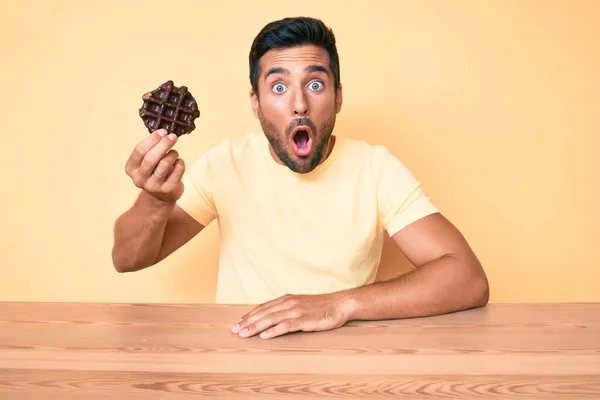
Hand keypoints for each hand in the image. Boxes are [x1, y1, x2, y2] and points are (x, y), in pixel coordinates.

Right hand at [125, 129, 184, 203]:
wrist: (161, 196)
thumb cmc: (154, 172)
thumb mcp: (147, 161)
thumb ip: (151, 148)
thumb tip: (164, 132)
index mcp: (131, 168)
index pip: (140, 150)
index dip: (152, 139)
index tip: (163, 131)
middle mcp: (140, 178)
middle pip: (151, 158)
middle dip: (164, 144)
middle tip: (173, 137)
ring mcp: (153, 186)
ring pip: (165, 164)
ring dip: (172, 154)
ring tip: (174, 153)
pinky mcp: (168, 189)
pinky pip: (177, 171)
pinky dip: (180, 163)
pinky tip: (178, 162)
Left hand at [231, 293, 353, 339]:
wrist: (340, 304)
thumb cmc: (321, 306)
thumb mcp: (301, 304)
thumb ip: (288, 309)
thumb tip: (274, 316)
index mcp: (287, 299)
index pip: (264, 307)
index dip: (250, 315)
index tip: (239, 322)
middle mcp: (289, 303)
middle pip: (264, 313)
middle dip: (248, 322)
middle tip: (235, 330)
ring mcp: (296, 311)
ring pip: (271, 319)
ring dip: (256, 326)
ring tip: (244, 333)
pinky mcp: (304, 320)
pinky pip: (286, 326)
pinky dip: (274, 331)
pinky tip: (265, 336)